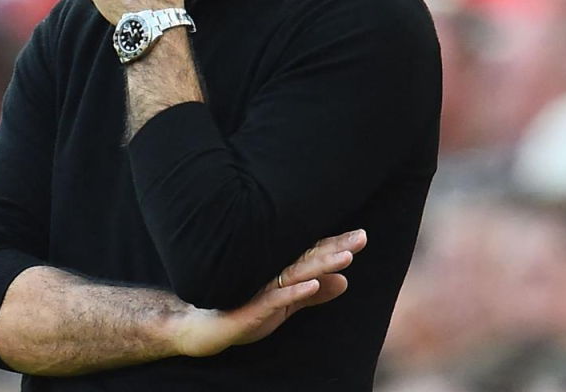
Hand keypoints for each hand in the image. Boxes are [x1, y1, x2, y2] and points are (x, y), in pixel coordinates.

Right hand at [170, 229, 366, 357]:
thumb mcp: (286, 306)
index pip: (313, 256)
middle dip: (336, 248)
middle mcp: (273, 275)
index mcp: (282, 273)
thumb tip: (345, 282)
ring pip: (296, 274)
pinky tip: (314, 284)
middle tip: (362, 237)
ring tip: (346, 257)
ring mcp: (262, 289)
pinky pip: (277, 298)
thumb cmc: (245, 312)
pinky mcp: (252, 307)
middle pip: (309, 259)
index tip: (362, 236)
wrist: (203, 329)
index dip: (337, 245)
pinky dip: (296, 292)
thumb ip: (313, 295)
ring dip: (321, 265)